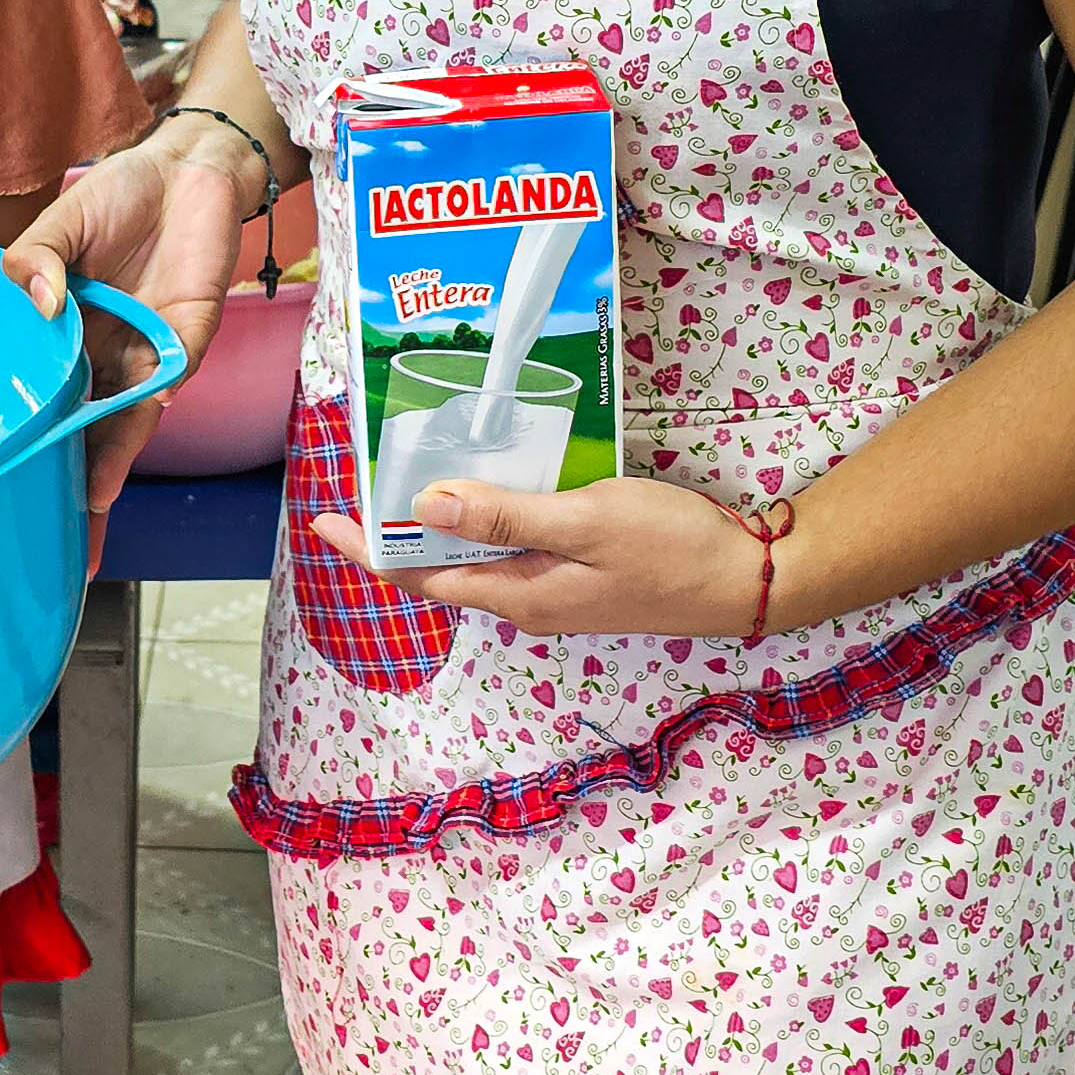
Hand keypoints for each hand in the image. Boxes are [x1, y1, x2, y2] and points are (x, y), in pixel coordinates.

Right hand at [5, 134, 247, 514]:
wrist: (187, 166)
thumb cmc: (119, 198)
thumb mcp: (61, 222)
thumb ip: (36, 257)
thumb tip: (38, 302)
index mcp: (69, 340)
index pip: (47, 405)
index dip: (32, 448)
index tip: (5, 493)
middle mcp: (108, 358)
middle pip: (88, 434)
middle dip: (76, 489)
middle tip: (56, 542)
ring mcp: (150, 350)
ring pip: (130, 419)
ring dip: (116, 460)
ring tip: (93, 503)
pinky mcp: (190, 332)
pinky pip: (173, 367)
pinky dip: (159, 387)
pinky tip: (148, 405)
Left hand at [312, 470, 764, 636]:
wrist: (751, 580)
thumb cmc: (672, 549)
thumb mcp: (585, 521)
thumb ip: (505, 515)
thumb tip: (426, 505)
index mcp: (518, 594)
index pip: (420, 575)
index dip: (368, 548)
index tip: (323, 521)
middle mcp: (527, 600)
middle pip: (442, 566)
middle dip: (397, 529)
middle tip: (366, 478)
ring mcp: (556, 590)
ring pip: (478, 555)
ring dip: (442, 520)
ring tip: (413, 474)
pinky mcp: (582, 573)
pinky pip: (514, 546)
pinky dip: (488, 516)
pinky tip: (492, 483)